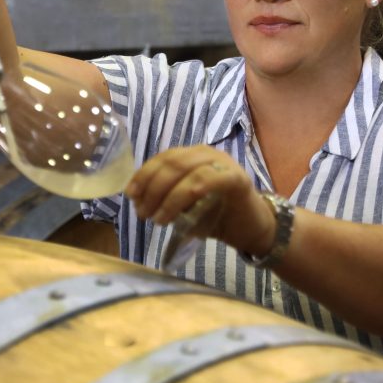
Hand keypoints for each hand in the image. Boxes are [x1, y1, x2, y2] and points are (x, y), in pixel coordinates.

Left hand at [125, 146, 273, 254]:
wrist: (252, 229)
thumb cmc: (217, 216)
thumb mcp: (185, 205)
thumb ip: (166, 197)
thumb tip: (138, 200)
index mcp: (192, 155)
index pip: (163, 158)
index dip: (143, 175)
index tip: (131, 195)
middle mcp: (206, 153)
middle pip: (171, 163)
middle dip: (152, 188)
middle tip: (143, 213)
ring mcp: (223, 163)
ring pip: (187, 172)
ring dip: (168, 197)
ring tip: (158, 219)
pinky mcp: (237, 178)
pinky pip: (210, 179)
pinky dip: (192, 191)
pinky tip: (180, 210)